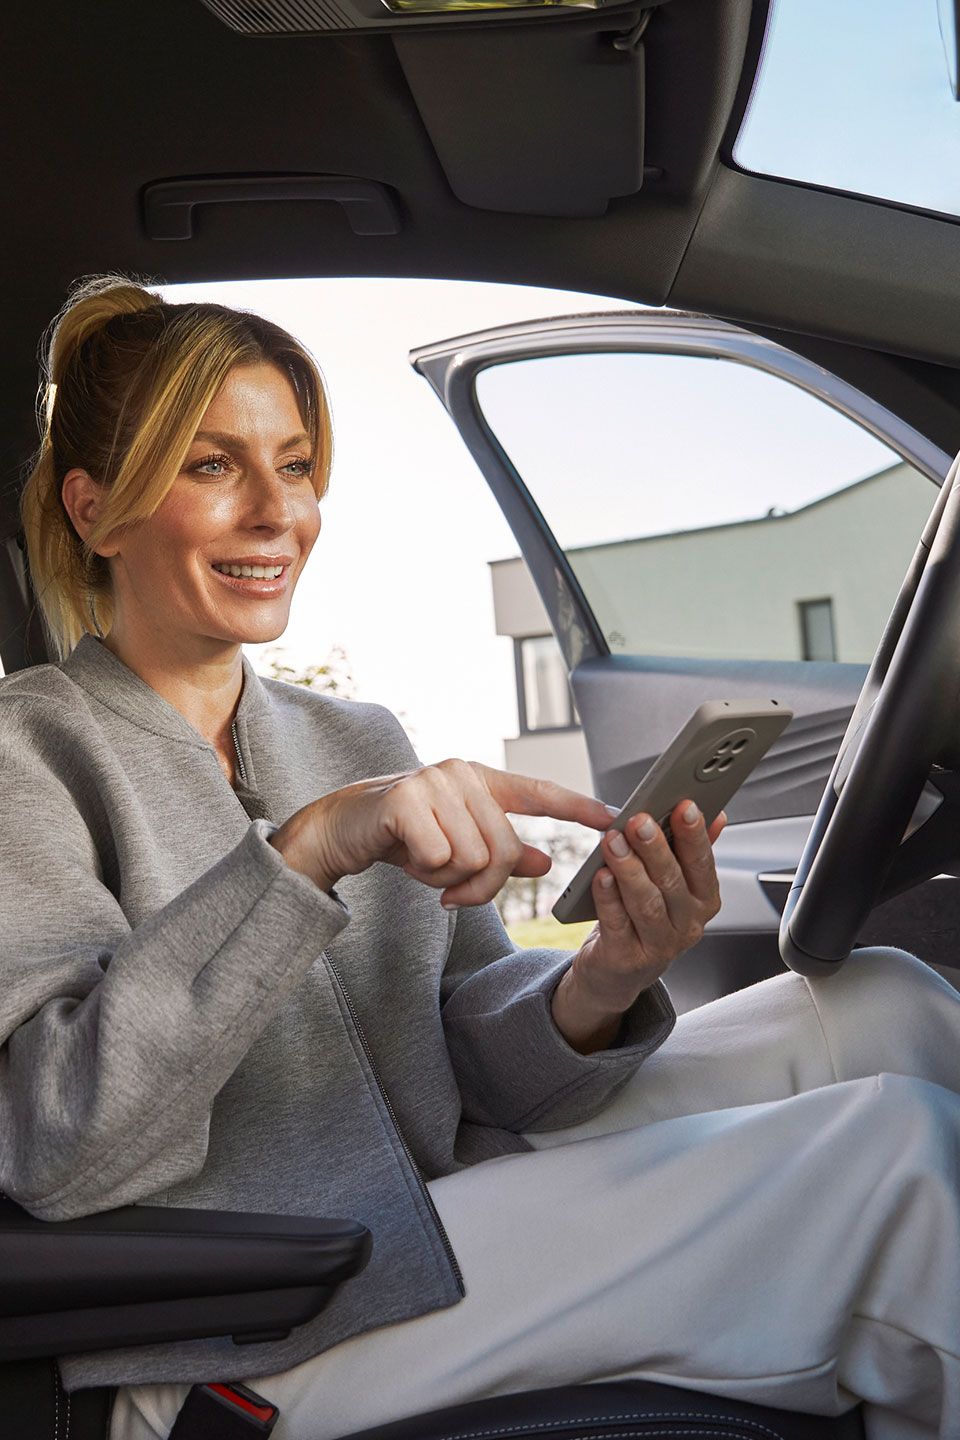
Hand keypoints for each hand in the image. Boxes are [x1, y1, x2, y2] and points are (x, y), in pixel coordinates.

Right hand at [268, 759, 615, 899]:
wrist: (343, 829)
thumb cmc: (404, 837)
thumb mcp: (457, 845)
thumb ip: (502, 853)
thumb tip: (545, 863)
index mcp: (481, 781)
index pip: (538, 792)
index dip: (578, 806)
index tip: (614, 818)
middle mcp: (462, 774)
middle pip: (505, 849)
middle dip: (481, 886)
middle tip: (451, 894)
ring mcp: (434, 782)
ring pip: (475, 858)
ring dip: (449, 881)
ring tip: (425, 867)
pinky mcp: (406, 800)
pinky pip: (442, 858)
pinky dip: (425, 872)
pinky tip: (407, 859)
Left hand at [551, 801, 725, 1051]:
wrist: (617, 971)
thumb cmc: (645, 918)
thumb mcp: (674, 885)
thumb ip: (691, 850)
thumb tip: (717, 814)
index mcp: (703, 900)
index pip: (703, 864)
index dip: (694, 835)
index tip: (684, 805)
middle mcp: (687, 924)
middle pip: (673, 882)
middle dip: (655, 848)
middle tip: (638, 820)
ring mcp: (659, 945)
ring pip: (646, 902)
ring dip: (629, 869)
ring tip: (613, 840)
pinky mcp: (627, 957)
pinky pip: (617, 923)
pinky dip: (608, 897)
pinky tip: (600, 875)